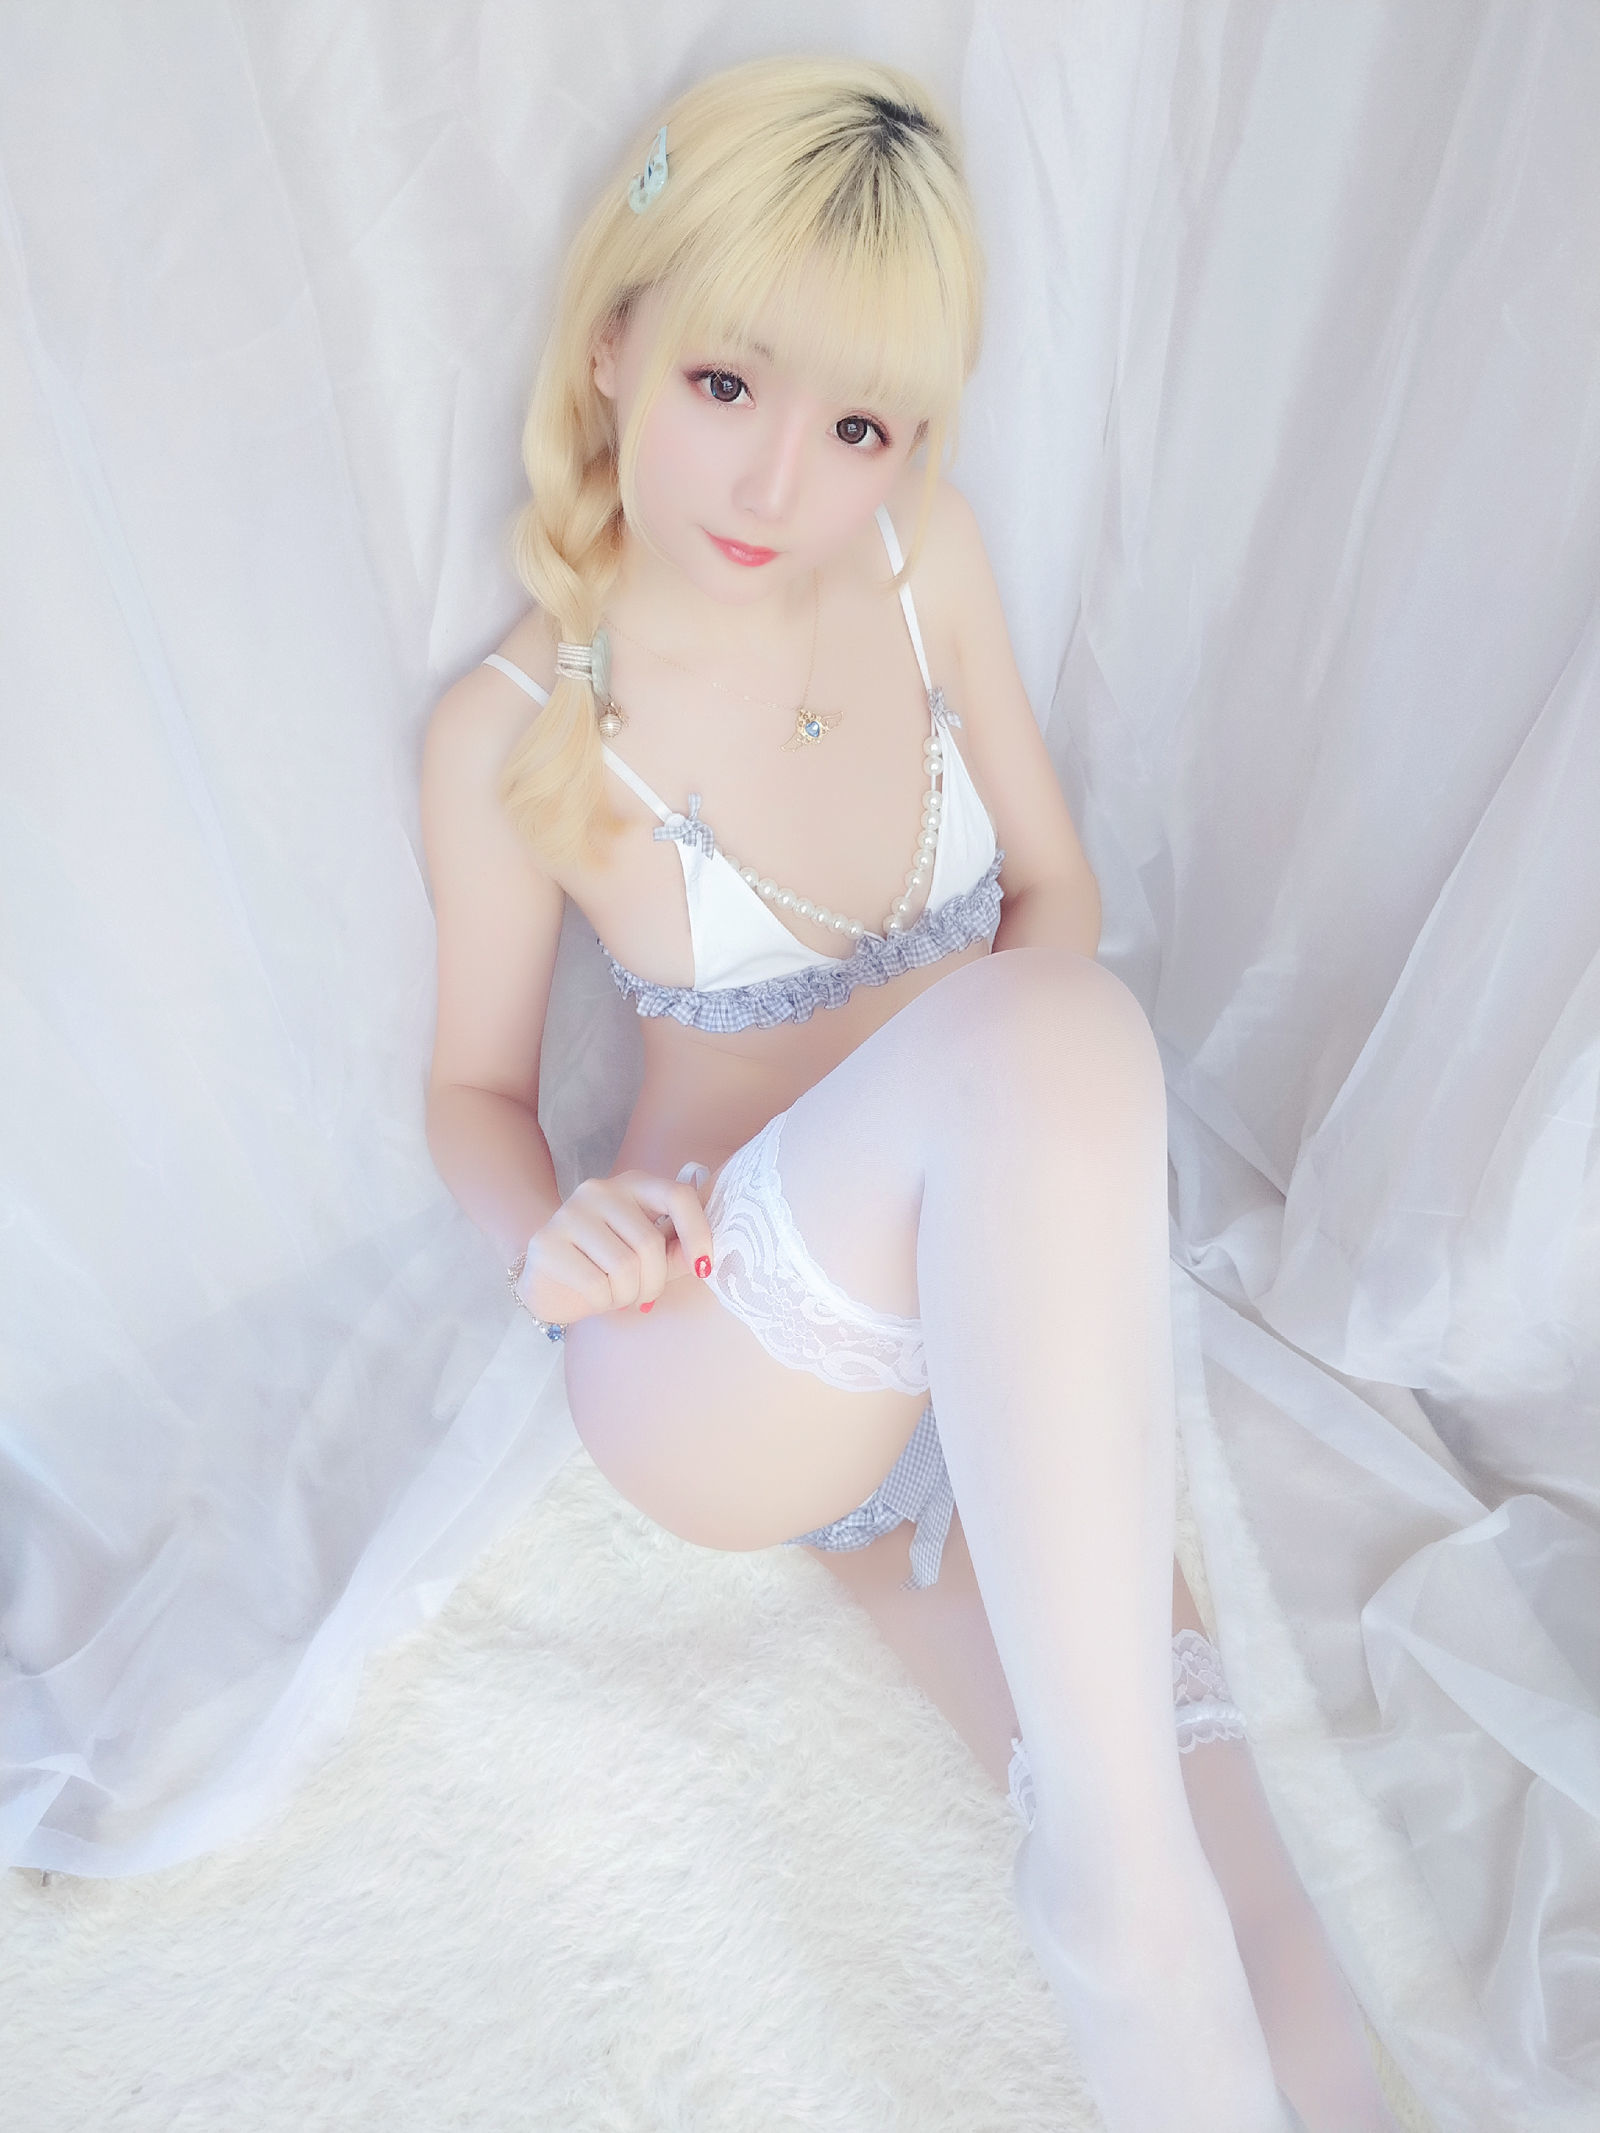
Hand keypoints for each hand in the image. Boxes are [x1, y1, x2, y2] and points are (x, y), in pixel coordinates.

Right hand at [515, 1168, 714, 1324]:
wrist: (548, 1280)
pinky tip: (594, 1297)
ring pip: (624, 1266)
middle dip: (654, 1283)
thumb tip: (703, 1258)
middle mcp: (600, 1190)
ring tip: (617, 1295)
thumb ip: (677, 1252)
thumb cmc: (607, 1266)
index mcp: (633, 1185)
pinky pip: (596, 1284)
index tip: (703, 1267)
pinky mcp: (547, 1243)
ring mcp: (569, 1213)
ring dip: (627, 1295)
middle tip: (643, 1295)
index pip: (678, 1195)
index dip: (698, 1233)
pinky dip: (603, 1302)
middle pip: (650, 1243)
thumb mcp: (651, 1257)